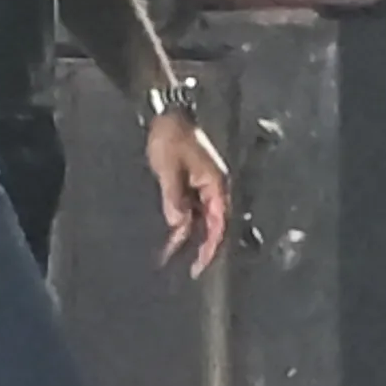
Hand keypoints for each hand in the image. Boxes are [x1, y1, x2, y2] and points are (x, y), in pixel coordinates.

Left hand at [148, 110, 230, 277]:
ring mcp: (203, 186)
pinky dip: (182, 222)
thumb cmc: (171, 138)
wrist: (167, 115)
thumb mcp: (169, 169)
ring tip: (172, 255)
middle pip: (212, 225)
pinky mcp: (193, 183)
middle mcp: (213, 188)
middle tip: (191, 270)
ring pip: (200, 219)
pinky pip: (191, 209)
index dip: (211, 246)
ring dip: (189, 236)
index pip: (218, 223)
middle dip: (201, 247)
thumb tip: (178, 224)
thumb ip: (174, 197)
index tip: (201, 264)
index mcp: (215, 184)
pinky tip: (172, 234)